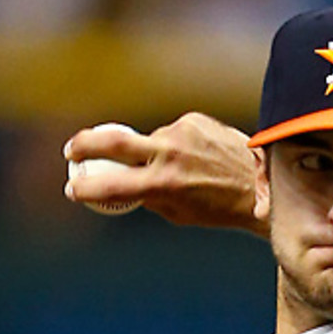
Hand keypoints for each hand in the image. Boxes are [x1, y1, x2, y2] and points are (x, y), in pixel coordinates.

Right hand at [63, 112, 263, 234]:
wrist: (261, 183)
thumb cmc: (219, 206)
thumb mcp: (179, 214)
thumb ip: (148, 198)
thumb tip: (119, 185)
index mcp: (163, 185)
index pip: (109, 185)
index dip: (84, 187)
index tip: (72, 187)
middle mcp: (168, 154)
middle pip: (111, 141)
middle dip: (84, 144)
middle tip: (72, 150)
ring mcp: (180, 132)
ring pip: (149, 140)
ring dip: (155, 153)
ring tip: (186, 170)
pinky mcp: (192, 119)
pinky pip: (172, 132)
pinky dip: (176, 144)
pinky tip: (199, 157)